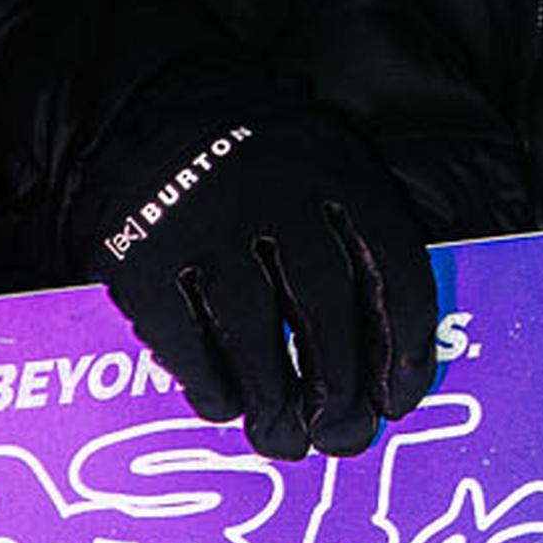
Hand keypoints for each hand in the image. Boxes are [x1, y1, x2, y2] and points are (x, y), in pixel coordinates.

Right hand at [82, 102, 439, 463]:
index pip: (392, 269)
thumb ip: (356, 243)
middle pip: (324, 306)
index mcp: (337, 167)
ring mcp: (203, 219)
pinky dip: (207, 382)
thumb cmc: (255, 161)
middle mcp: (275, 189)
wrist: (142, 102)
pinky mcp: (140, 250)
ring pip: (253, 328)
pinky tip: (225, 406)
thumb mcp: (323, 166)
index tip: (398, 401)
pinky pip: (180, 335)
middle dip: (340, 386)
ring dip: (275, 399)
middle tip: (342, 437)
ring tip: (283, 440)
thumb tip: (387, 363)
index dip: (402, 348)